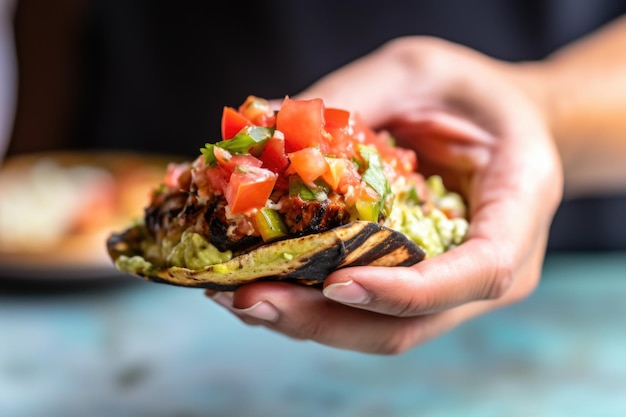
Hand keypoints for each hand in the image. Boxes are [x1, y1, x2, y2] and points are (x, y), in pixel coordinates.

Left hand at [208, 37, 562, 353]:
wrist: (504, 123)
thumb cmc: (471, 93)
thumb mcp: (420, 71)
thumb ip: (358, 97)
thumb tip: (272, 130)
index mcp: (520, 207)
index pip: (478, 272)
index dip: (406, 290)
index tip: (336, 283)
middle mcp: (494, 267)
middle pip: (411, 324)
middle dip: (326, 320)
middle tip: (248, 297)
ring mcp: (453, 288)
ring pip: (380, 331)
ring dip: (306, 323)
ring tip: (237, 295)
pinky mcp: (416, 287)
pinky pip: (366, 312)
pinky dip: (312, 306)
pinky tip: (261, 283)